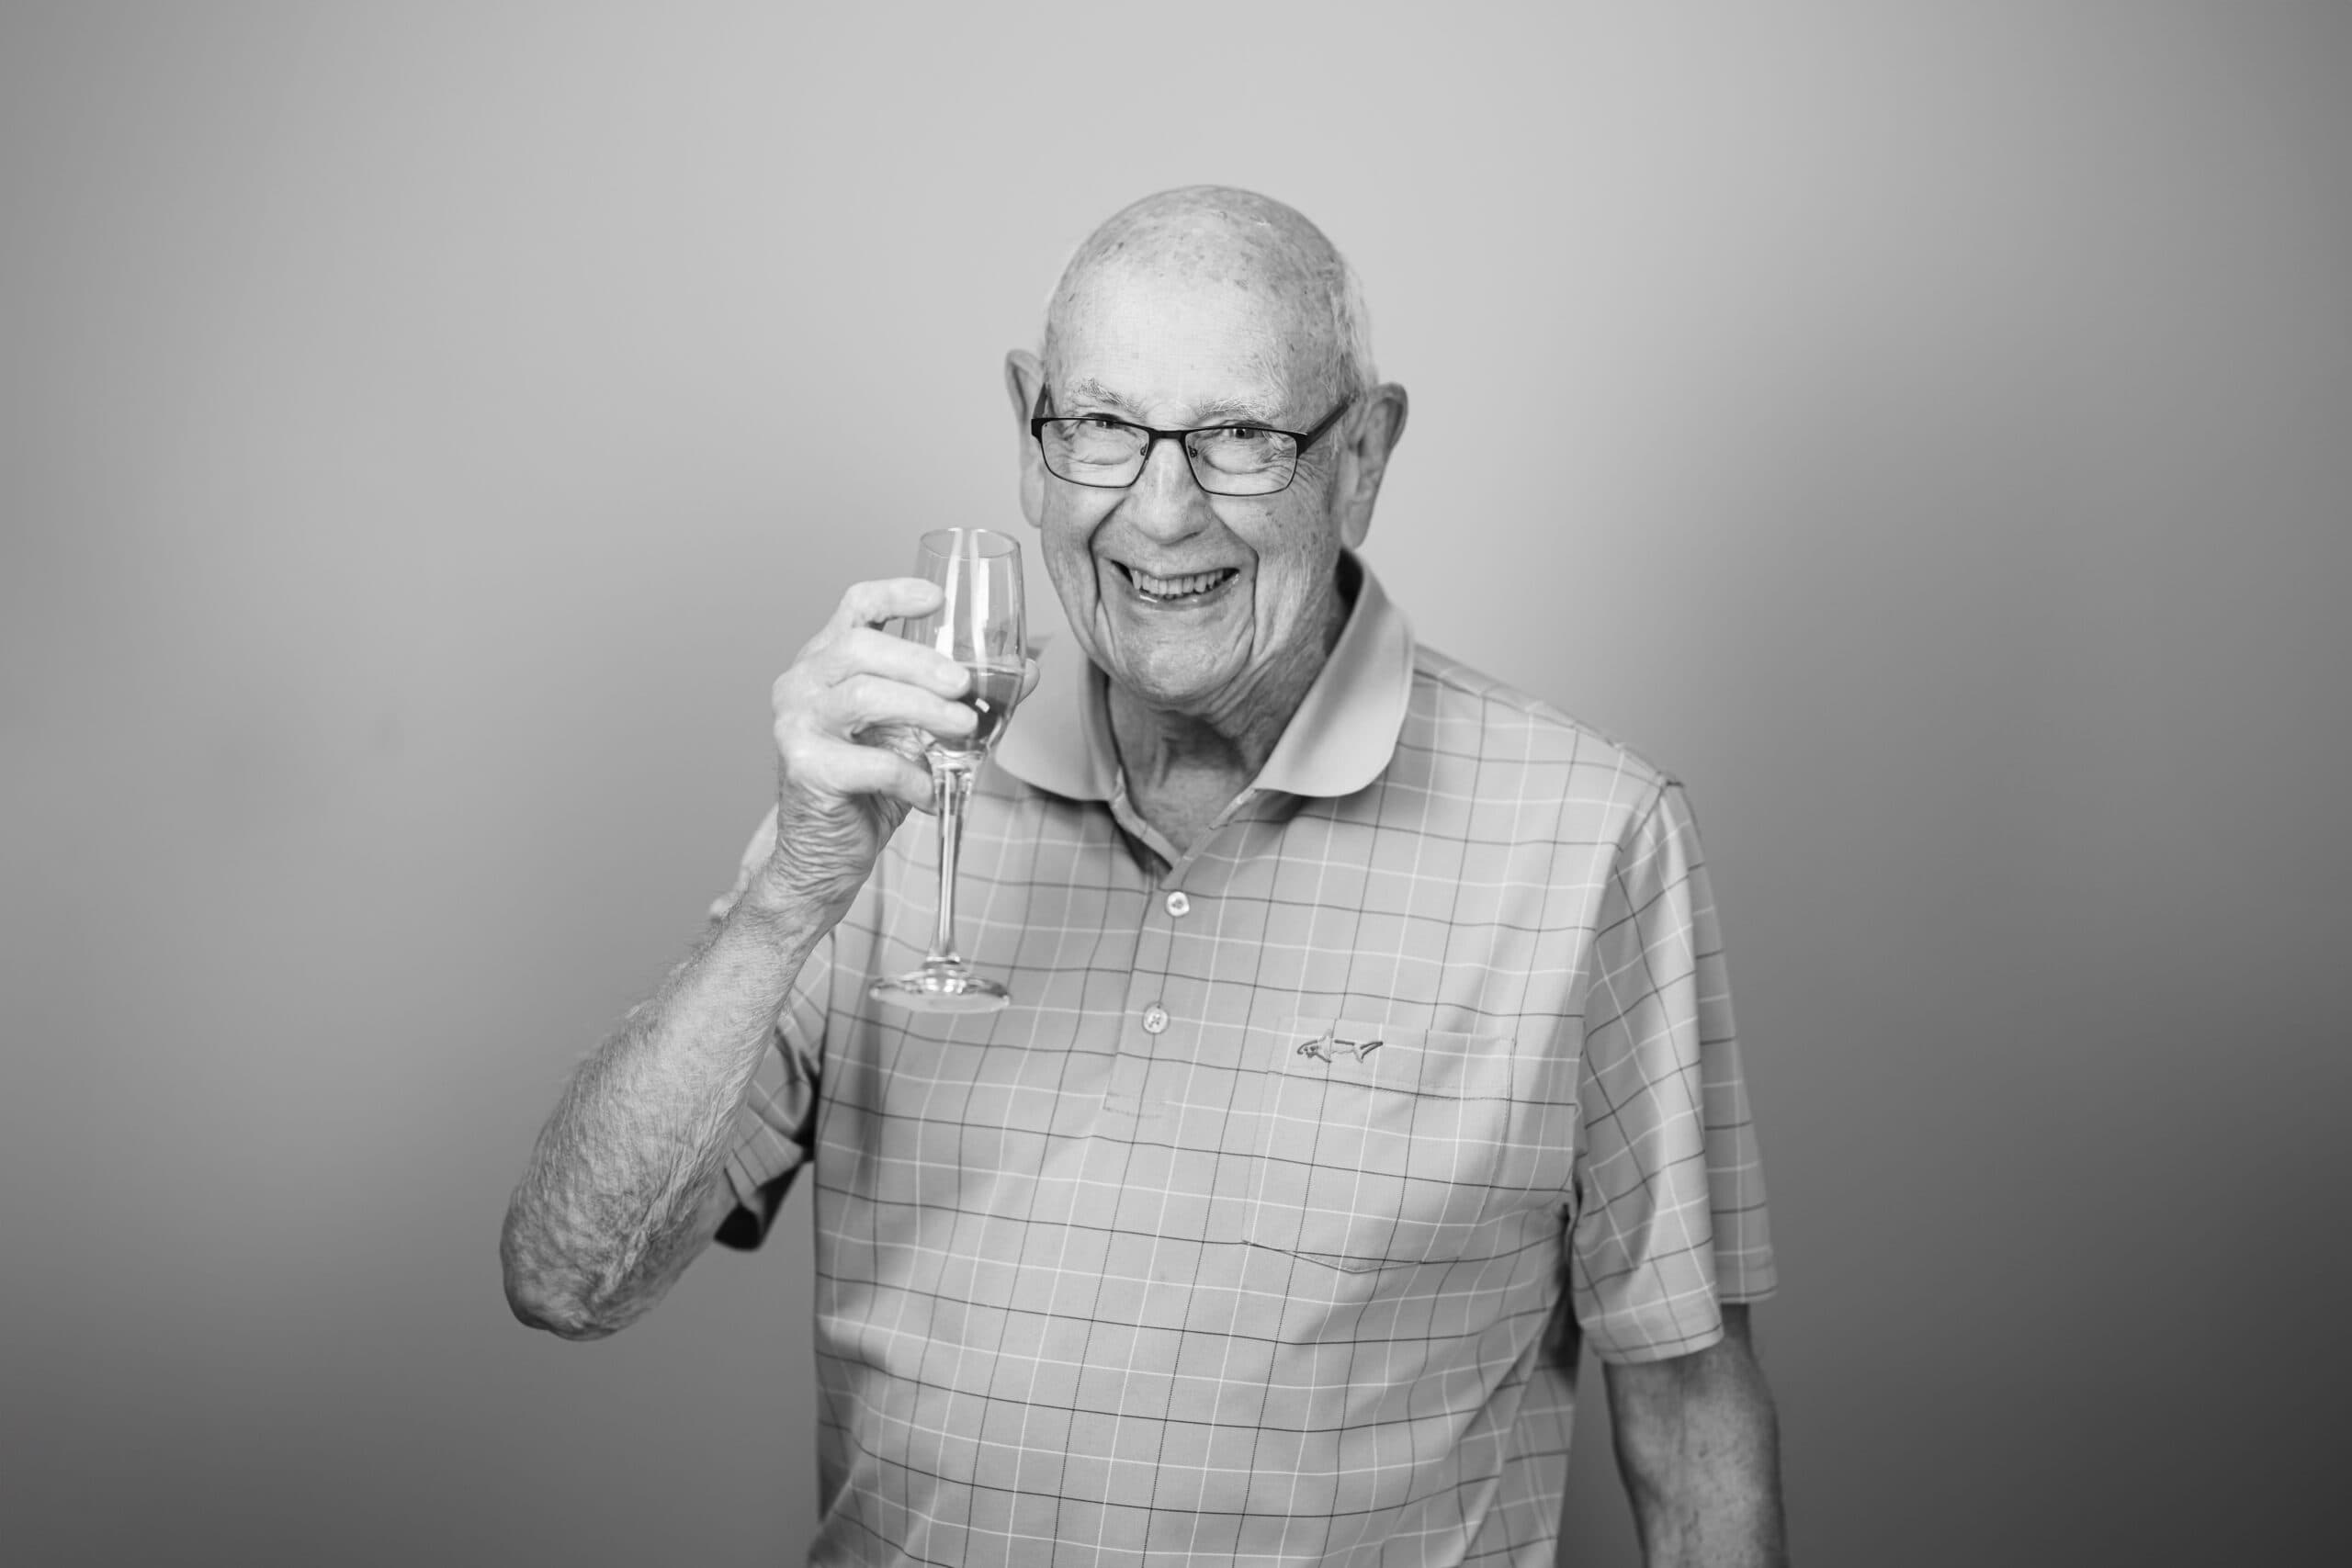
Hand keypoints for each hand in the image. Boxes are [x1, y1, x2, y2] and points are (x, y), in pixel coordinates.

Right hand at [755, 578, 980, 914]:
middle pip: (859, 646)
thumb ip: (961, 698)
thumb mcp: (918, 733)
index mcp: (826, 662)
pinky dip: (911, 776)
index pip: (854, 607)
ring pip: (862, 694)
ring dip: (923, 709)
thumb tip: (1027, 672)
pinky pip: (870, 762)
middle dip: (921, 662)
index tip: (936, 599)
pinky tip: (930, 791)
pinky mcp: (805, 769)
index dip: (895, 594)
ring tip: (961, 729)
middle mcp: (802, 684)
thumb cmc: (866, 787)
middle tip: (964, 685)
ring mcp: (796, 725)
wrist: (823, 854)